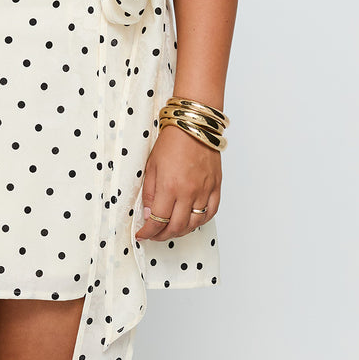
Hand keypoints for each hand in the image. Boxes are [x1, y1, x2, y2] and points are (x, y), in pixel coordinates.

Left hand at [134, 124, 220, 242]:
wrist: (193, 124)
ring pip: (194, 223)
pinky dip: (201, 221)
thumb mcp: (151, 165)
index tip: (142, 234)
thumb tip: (148, 214)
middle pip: (176, 227)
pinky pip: (211, 212)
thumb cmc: (171, 141)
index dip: (148, 232)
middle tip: (154, 235)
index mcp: (169, 186)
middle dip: (162, 235)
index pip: (158, 220)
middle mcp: (188, 192)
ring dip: (181, 231)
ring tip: (171, 229)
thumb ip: (150, 192)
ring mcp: (204, 190)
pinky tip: (192, 220)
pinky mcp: (216, 186)